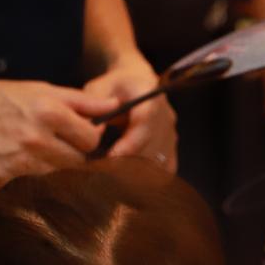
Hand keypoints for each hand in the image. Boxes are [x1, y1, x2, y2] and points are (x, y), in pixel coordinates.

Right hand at [0, 78, 115, 187]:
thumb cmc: (2, 100)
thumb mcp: (41, 90)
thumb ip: (81, 101)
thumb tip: (116, 105)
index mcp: (48, 113)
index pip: (91, 140)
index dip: (88, 138)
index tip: (78, 135)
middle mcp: (36, 140)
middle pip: (77, 163)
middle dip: (72, 156)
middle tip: (57, 147)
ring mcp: (19, 164)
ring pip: (58, 179)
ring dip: (54, 170)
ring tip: (40, 156)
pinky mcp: (3, 181)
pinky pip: (32, 189)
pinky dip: (32, 181)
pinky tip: (21, 166)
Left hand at [83, 56, 177, 172]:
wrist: (135, 84)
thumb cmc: (113, 87)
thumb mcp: (98, 88)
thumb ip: (94, 107)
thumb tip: (92, 133)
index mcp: (149, 94)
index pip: (145, 122)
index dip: (130, 142)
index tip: (111, 157)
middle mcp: (166, 116)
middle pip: (152, 147)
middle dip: (127, 163)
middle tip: (102, 171)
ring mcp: (171, 134)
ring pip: (158, 163)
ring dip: (135, 173)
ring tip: (110, 176)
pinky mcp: (171, 149)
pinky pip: (163, 171)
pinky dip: (146, 179)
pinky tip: (127, 180)